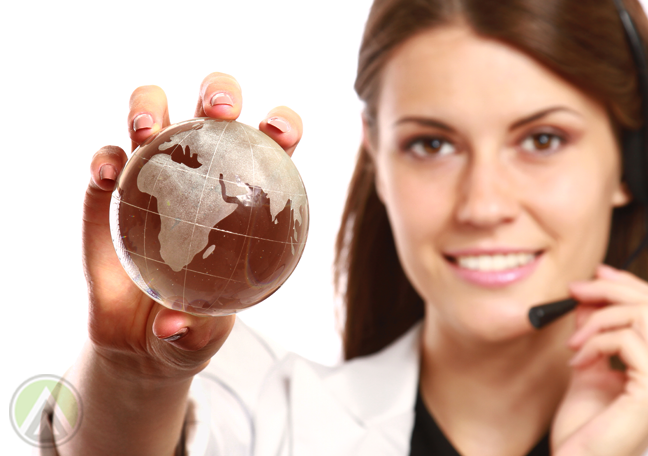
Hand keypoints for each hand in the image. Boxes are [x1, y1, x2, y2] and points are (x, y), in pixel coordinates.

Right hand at [83, 72, 303, 381]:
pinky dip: (104, 159)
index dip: (282, 126)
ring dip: (149, 107)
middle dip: (219, 92)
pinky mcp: (109, 186)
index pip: (271, 147)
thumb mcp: (203, 335)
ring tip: (146, 128)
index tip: (279, 132)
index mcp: (242, 193)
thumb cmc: (191, 326)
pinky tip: (107, 174)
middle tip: (219, 110)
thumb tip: (177, 326)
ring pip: (152, 115)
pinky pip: (105, 160)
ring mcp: (152, 172)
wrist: (140, 336)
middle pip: (212, 111)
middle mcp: (199, 171)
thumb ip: (198, 330)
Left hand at [551, 264, 647, 455]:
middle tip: (575, 291)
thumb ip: (594, 335)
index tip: (597, 273)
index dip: (628, 285)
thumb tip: (589, 299)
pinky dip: (596, 342)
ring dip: (600, 320)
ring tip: (574, 343)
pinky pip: (629, 341)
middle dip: (610, 289)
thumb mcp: (588, 368)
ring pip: (644, 317)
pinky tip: (578, 361)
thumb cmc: (584, 426)